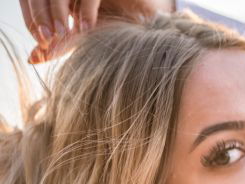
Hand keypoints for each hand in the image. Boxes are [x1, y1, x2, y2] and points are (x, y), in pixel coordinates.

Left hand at [19, 0, 175, 63]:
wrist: (155, 29)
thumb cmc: (120, 34)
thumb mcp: (86, 40)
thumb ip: (61, 46)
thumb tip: (31, 58)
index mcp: (65, 1)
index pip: (37, 5)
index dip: (34, 21)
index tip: (40, 45)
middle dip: (41, 18)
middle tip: (46, 41)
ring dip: (57, 13)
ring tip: (62, 35)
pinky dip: (85, 10)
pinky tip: (86, 28)